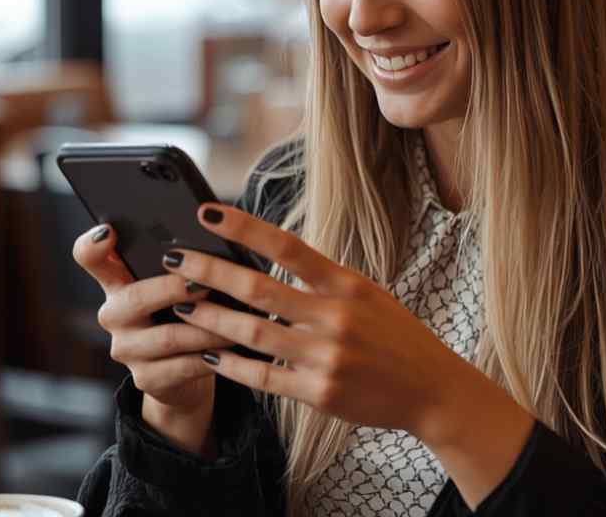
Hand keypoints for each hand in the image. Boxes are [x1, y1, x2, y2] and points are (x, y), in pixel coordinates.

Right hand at [71, 224, 229, 412]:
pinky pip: (183, 366)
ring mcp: (126, 349)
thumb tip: (217, 232)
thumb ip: (183, 262)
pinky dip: (212, 355)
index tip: (110, 231)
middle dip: (174, 289)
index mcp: (116, 282)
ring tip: (236, 316)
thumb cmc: (185, 311)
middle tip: (206, 283)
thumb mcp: (177, 284)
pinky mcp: (146, 379)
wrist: (184, 372)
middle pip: (135, 298)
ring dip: (207, 326)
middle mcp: (113, 314)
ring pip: (168, 336)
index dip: (92, 244)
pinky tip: (232, 346)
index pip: (89, 257)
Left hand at [160, 203, 479, 442]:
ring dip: (211, 319)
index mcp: (345, 284)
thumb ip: (320, 280)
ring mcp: (325, 356)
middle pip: (258, 288)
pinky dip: (232, 366)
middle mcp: (334, 316)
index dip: (244, 228)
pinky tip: (209, 356)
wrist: (431, 390)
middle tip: (174, 261)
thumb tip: (268, 258)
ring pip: (252, 333)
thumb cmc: (394, 335)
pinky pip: (263, 377)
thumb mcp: (366, 294)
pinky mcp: (319, 393)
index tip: (207, 212)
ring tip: (183, 305)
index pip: (287, 246)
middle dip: (210, 272)